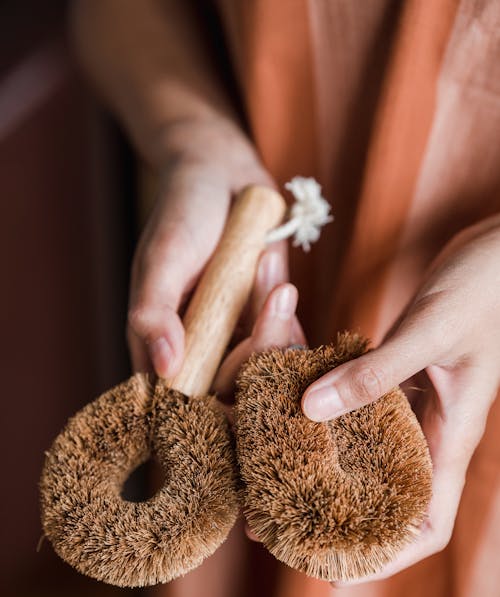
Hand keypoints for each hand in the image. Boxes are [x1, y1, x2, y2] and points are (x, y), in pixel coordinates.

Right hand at [127, 119, 287, 377]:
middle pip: (232, 389)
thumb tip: (164, 368)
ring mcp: (232, 338)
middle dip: (259, 347)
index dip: (212, 405)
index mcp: (161, 344)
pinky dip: (288, 319)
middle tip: (273, 293)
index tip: (240, 375)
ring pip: (263, 369)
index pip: (183, 401)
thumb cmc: (182, 213)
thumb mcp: (162, 259)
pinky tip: (276, 277)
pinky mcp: (263, 323)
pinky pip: (284, 344)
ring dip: (276, 325)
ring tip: (270, 271)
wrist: (221, 176)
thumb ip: (154, 313)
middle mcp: (198, 349)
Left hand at [302, 216, 499, 582]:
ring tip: (268, 474)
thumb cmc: (484, 287)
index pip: (426, 526)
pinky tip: (292, 406)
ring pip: (367, 453)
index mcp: (450, 437)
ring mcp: (416, 405)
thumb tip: (310, 409)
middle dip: (335, 517)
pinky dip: (328, 411)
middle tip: (276, 520)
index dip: (386, 558)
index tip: (333, 570)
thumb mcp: (430, 330)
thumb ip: (375, 371)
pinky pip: (360, 407)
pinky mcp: (402, 378)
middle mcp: (430, 431)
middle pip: (385, 498)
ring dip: (324, 465)